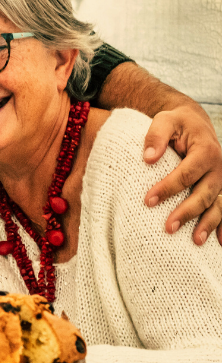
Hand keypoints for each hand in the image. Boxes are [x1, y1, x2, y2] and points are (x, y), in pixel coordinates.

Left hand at [142, 104, 221, 245]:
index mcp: (205, 151)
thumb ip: (156, 135)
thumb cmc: (176, 123)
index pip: (186, 174)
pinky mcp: (220, 186)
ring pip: (217, 205)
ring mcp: (221, 179)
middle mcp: (218, 167)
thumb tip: (148, 157)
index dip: (168, 188)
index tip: (148, 201)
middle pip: (204, 194)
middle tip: (168, 227)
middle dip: (187, 212)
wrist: (194, 122)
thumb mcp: (165, 120)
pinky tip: (219, 242)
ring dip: (208, 223)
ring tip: (196, 241)